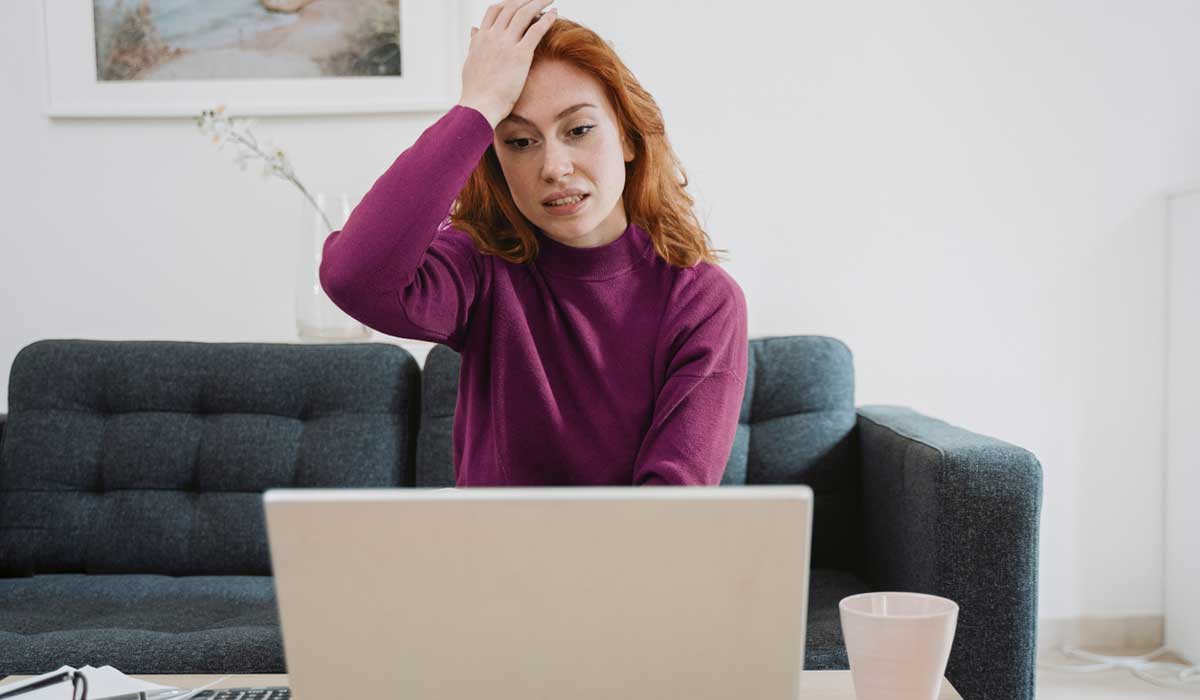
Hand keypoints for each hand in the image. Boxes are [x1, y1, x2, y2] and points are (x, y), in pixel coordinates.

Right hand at [459, 0, 557, 127]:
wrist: (479, 106)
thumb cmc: (475, 91)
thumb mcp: (470, 62)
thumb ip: (474, 43)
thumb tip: (473, 30)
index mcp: (481, 38)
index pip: (494, 11)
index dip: (508, 3)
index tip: (519, 3)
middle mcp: (493, 36)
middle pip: (511, 7)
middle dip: (527, 0)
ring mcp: (506, 44)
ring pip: (524, 13)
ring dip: (539, 2)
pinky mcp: (520, 55)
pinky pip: (536, 30)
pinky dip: (547, 19)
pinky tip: (555, 13)